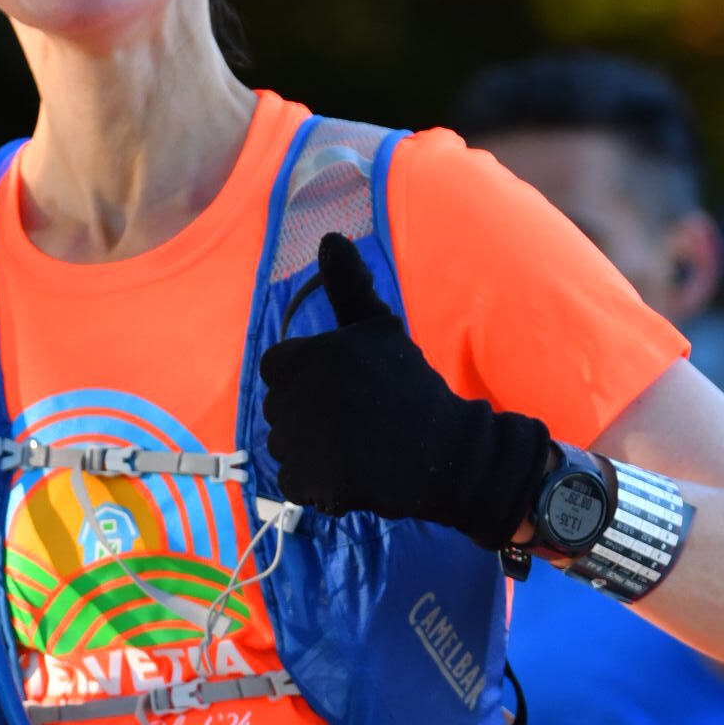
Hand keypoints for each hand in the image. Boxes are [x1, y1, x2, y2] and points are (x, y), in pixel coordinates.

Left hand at [257, 232, 557, 548]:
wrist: (450, 452)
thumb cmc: (410, 387)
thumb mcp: (379, 328)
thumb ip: (348, 287)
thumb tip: (330, 237)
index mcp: (316, 352)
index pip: (273, 368)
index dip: (303, 382)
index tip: (341, 391)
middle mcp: (309, 392)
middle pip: (276, 411)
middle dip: (307, 421)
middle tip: (356, 423)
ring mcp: (314, 439)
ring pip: (282, 449)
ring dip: (311, 455)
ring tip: (356, 449)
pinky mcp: (321, 480)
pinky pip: (293, 484)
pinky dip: (317, 487)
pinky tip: (353, 476)